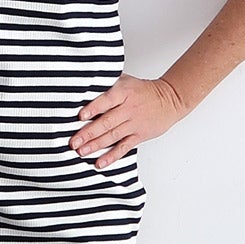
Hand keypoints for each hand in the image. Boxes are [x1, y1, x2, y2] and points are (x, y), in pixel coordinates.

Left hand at [70, 74, 185, 168]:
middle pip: (107, 122)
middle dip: (88, 133)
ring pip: (113, 136)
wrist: (170, 99)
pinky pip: (124, 147)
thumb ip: (107, 82)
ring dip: (96, 145)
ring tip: (81, 152)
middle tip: (74, 142)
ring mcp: (134, 124)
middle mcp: (128, 109)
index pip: (106, 100)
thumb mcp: (126, 80)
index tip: (80, 116)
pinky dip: (112, 156)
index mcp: (123, 93)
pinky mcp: (139, 135)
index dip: (93, 108)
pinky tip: (100, 163)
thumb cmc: (143, 90)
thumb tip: (83, 83)